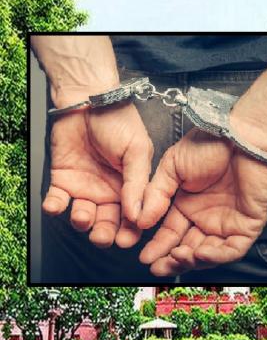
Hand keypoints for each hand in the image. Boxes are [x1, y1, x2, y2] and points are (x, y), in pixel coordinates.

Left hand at [43, 102, 152, 248]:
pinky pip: (57, 201)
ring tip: (82, 214)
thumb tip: (139, 214)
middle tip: (103, 236)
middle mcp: (109, 191)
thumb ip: (137, 183)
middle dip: (105, 234)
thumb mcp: (137, 151)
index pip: (133, 216)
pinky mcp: (63, 180)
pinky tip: (56, 206)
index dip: (130, 231)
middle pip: (108, 223)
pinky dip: (54, 208)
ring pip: (83, 217)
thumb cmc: (118, 121)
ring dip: (81, 222)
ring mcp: (85, 187)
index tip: (126, 239)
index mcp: (131, 186)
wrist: (88, 100)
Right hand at [137, 128, 266, 275]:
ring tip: (176, 258)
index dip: (158, 247)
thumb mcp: (173, 166)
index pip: (171, 233)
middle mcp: (207, 216)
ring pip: (209, 253)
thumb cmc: (210, 143)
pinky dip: (216, 256)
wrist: (242, 136)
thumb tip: (140, 220)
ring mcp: (229, 222)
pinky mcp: (248, 224)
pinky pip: (233, 249)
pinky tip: (199, 254)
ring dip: (191, 261)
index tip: (144, 257)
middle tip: (157, 267)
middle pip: (188, 248)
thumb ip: (156, 194)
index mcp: (188, 204)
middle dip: (172, 261)